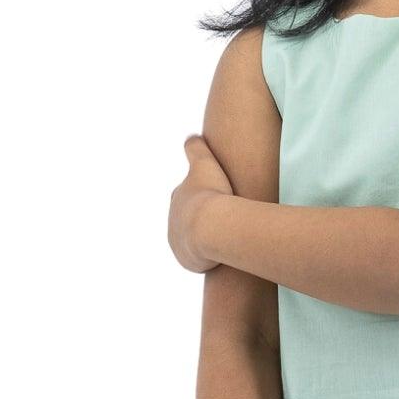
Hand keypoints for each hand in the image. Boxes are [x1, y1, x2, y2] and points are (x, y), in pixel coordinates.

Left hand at [169, 132, 233, 271]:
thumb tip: (191, 137)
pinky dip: (209, 258)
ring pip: (194, 241)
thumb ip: (196, 148)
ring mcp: (179, 243)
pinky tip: (222, 255)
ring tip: (225, 240)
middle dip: (203, 220)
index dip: (202, 196)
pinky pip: (199, 261)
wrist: (211, 227)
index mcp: (178, 198)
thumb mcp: (204, 164)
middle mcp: (173, 222)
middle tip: (223, 221)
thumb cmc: (210, 194)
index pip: (188, 196)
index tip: (215, 197)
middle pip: (189, 221)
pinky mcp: (187, 261)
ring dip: (206, 241)